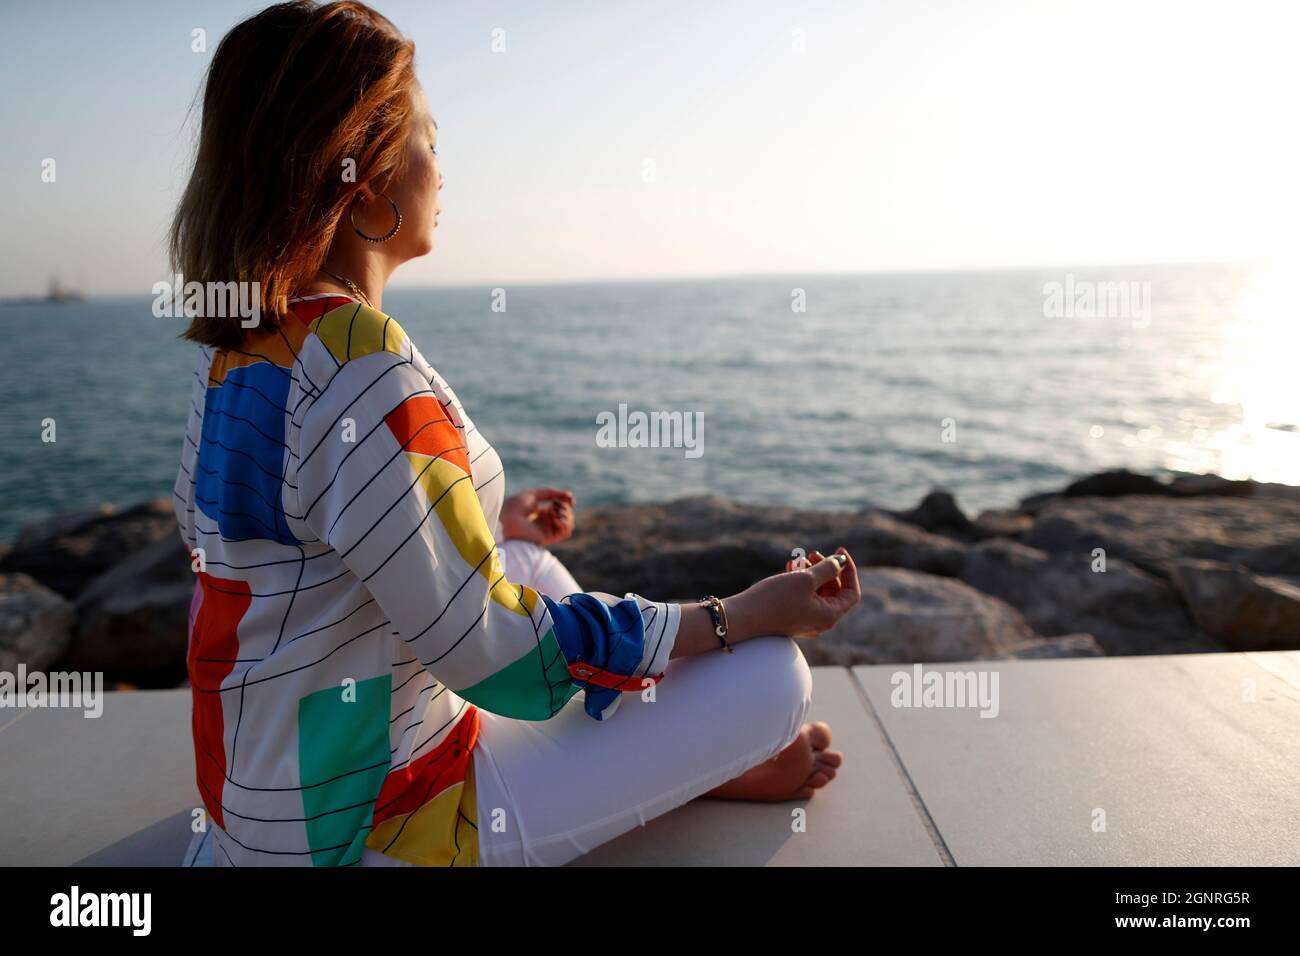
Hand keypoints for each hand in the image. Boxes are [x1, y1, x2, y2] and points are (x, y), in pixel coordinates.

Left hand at [499, 487, 574, 546]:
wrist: (507, 519)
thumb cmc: (515, 505)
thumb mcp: (534, 494)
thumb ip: (551, 492)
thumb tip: (569, 495)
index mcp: (539, 513)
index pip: (560, 507)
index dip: (567, 501)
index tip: (568, 496)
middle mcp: (544, 523)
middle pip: (566, 514)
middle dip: (565, 507)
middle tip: (554, 504)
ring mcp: (547, 530)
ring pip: (568, 523)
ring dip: (567, 514)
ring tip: (555, 511)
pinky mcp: (548, 538)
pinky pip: (566, 532)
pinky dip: (566, 523)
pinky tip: (555, 518)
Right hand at [734, 547, 860, 638]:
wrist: (741, 618)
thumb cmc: (774, 599)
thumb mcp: (804, 579)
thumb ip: (827, 569)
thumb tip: (840, 563)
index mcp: (829, 616)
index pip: (851, 592)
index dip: (849, 570)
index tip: (838, 551)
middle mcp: (820, 621)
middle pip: (835, 591)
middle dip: (827, 569)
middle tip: (813, 552)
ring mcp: (805, 620)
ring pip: (818, 592)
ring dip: (812, 572)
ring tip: (798, 558)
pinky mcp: (791, 616)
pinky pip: (804, 596)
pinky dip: (800, 580)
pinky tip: (789, 566)